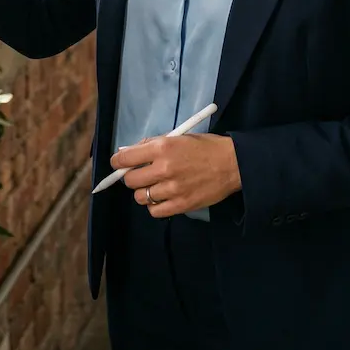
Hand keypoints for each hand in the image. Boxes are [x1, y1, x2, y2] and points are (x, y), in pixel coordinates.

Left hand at [109, 133, 240, 217]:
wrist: (232, 164)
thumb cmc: (204, 147)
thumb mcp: (177, 137)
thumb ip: (152, 145)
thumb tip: (127, 153)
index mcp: (162, 147)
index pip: (126, 158)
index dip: (117, 162)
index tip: (118, 164)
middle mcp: (164, 168)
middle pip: (130, 180)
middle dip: (132, 177)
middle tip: (141, 175)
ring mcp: (172, 189)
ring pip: (140, 197)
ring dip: (144, 192)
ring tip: (155, 187)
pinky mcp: (181, 205)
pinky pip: (154, 212)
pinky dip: (154, 206)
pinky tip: (162, 198)